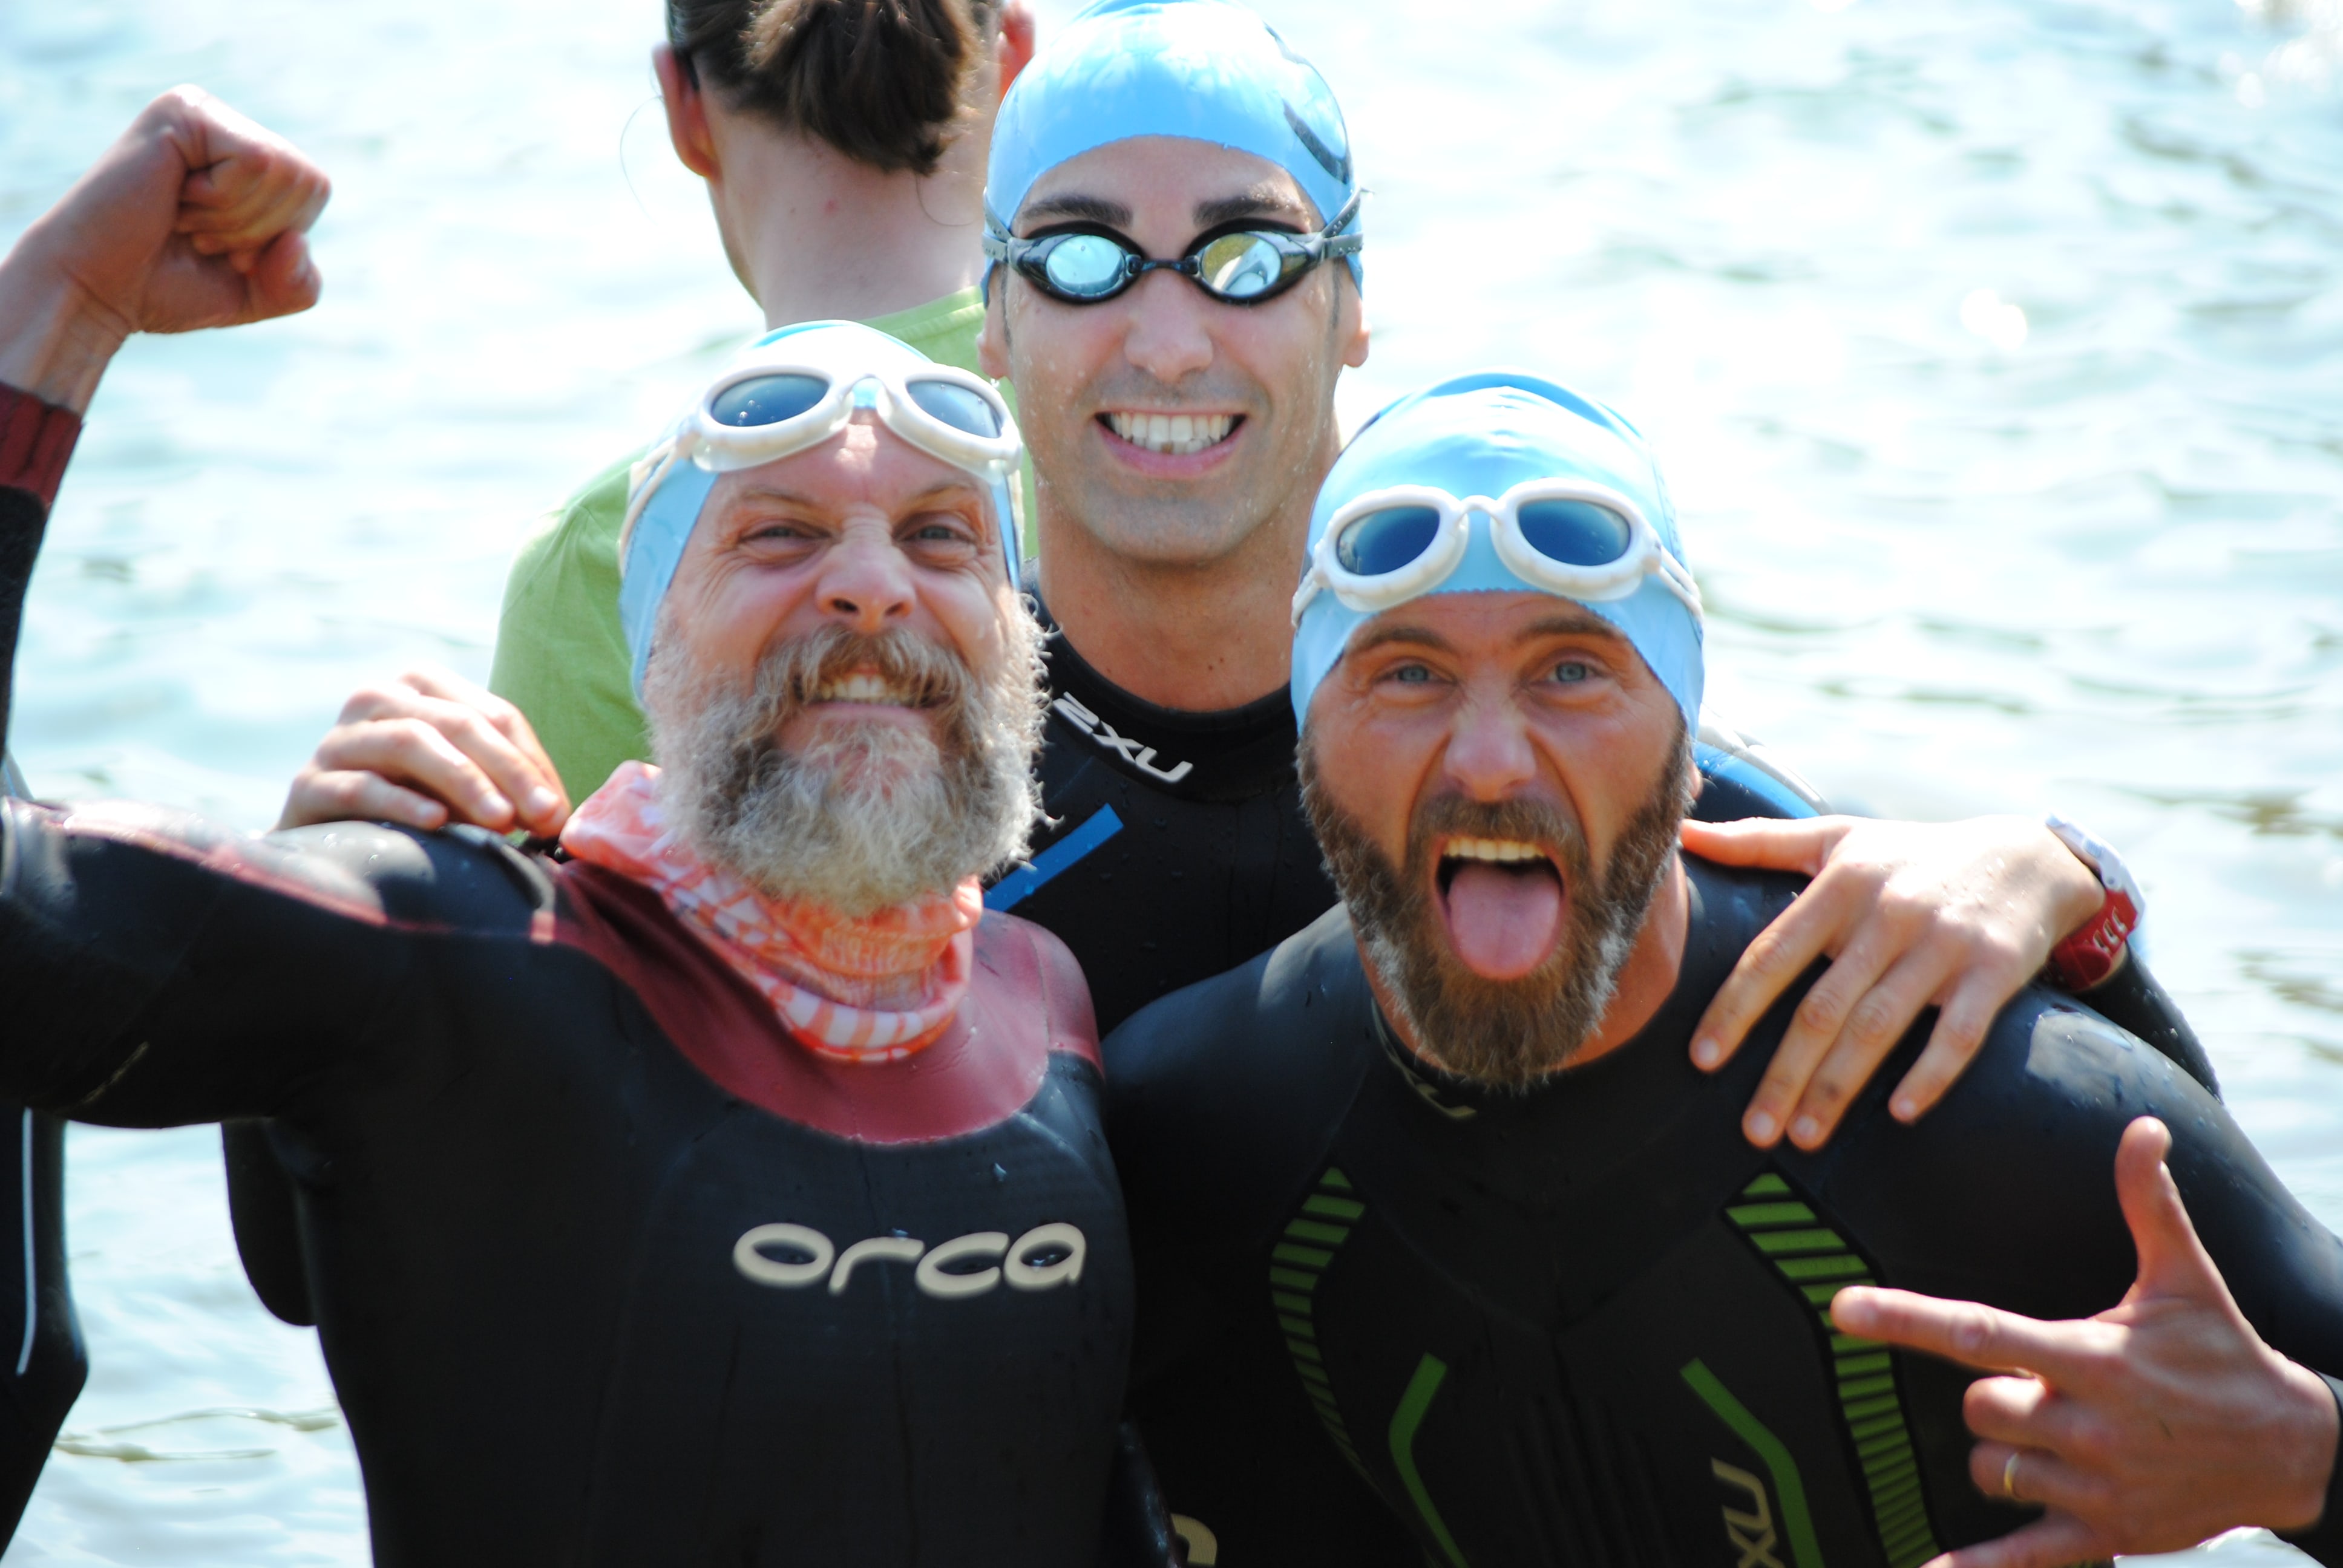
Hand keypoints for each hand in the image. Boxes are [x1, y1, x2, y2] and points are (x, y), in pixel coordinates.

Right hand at [0, 86, 329, 410]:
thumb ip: (300, 284)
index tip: (219, 244)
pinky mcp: (184, 110)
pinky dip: (221, 200)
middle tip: (196, 232)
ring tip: (183, 215)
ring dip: (235, 217)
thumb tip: (298, 241)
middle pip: (308, 181)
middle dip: (259, 229)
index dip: (279, 236)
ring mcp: (203, 110)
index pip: (316, 190)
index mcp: (245, 154)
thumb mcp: (256, 293)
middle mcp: (226, 122)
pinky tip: (174, 197)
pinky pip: (256, 161)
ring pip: (284, 171)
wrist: (96, 289)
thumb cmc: (167, 286)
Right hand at [279, 667, 569, 837]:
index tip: (559, 811)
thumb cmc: (412, 803)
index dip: (531, 762)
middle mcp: (376, 699)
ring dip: (464, 781)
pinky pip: (359, 786)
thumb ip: (506, 783)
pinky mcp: (308, 785)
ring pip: (409, 742)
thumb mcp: (463, 783)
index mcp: (422, 686)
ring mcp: (338, 740)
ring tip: (502, 822)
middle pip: (455, 722)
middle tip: (543, 818)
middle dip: (508, 770)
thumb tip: (561, 814)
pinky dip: (403, 802)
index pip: (493, 714)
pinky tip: (437, 822)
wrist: (328, 838)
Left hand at [1680, 814, 2105, 1148]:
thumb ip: (1758, 841)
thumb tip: (1684, 834)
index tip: (1702, 1061)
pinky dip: (1929, 1074)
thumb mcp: (1836, 838)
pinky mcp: (1995, 971)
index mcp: (1839, 885)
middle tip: (1753, 1131)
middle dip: (1783, 1074)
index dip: (1734, 1010)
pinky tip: (1898, 1113)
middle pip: (1821, 1007)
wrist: (2028, 857)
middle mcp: (1887, 914)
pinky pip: (1959, 1033)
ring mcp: (1943, 944)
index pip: (1771, 956)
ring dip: (1838, 1087)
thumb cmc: (1910, 855)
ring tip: (1803, 1138)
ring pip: (1878, 1027)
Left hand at [1831, 1118, 2339, 1567]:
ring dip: (2002, 1453)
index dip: (1904, 1319)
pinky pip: (2025, 1556)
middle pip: (1979, 1410)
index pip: (1980, 1333)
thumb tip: (2143, 1127)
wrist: (2293, 1448)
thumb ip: (2149, 1203)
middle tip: (2039, 1386)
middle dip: (1990, 1397)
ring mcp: (2095, 1487)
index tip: (1841, 1308)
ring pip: (1993, 1469)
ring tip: (2055, 1435)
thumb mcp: (2186, 1277)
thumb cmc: (2223, 1354)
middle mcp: (2087, 1425)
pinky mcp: (2105, 1534)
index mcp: (2093, 1359)